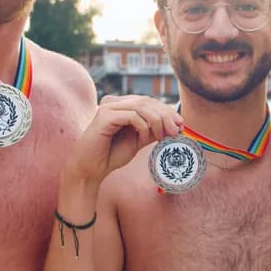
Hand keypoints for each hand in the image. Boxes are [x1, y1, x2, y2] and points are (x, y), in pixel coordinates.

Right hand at [66, 95, 182, 183]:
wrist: (90, 169)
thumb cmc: (111, 154)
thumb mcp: (138, 140)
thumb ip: (153, 130)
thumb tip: (176, 125)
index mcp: (121, 105)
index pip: (149, 101)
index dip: (167, 111)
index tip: (181, 124)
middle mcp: (114, 102)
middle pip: (147, 101)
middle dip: (165, 115)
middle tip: (177, 130)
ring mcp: (108, 107)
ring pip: (141, 106)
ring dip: (157, 121)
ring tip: (162, 136)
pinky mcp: (104, 116)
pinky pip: (131, 116)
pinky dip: (142, 126)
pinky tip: (143, 139)